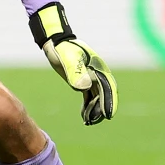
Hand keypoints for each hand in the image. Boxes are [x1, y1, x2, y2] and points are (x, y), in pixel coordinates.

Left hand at [30, 3, 117, 125]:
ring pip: (97, 97)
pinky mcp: (82, 81)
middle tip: (96, 121)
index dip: (109, 102)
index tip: (108, 115)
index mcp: (98, 68)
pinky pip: (89, 96)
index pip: (108, 87)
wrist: (55, 42)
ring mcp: (91, 78)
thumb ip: (76, 72)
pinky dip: (88, 106)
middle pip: (104, 94)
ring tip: (89, 122)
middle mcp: (97, 74)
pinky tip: (85, 116)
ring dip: (95, 109)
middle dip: (102, 109)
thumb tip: (84, 87)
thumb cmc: (62, 49)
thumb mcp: (68, 59)